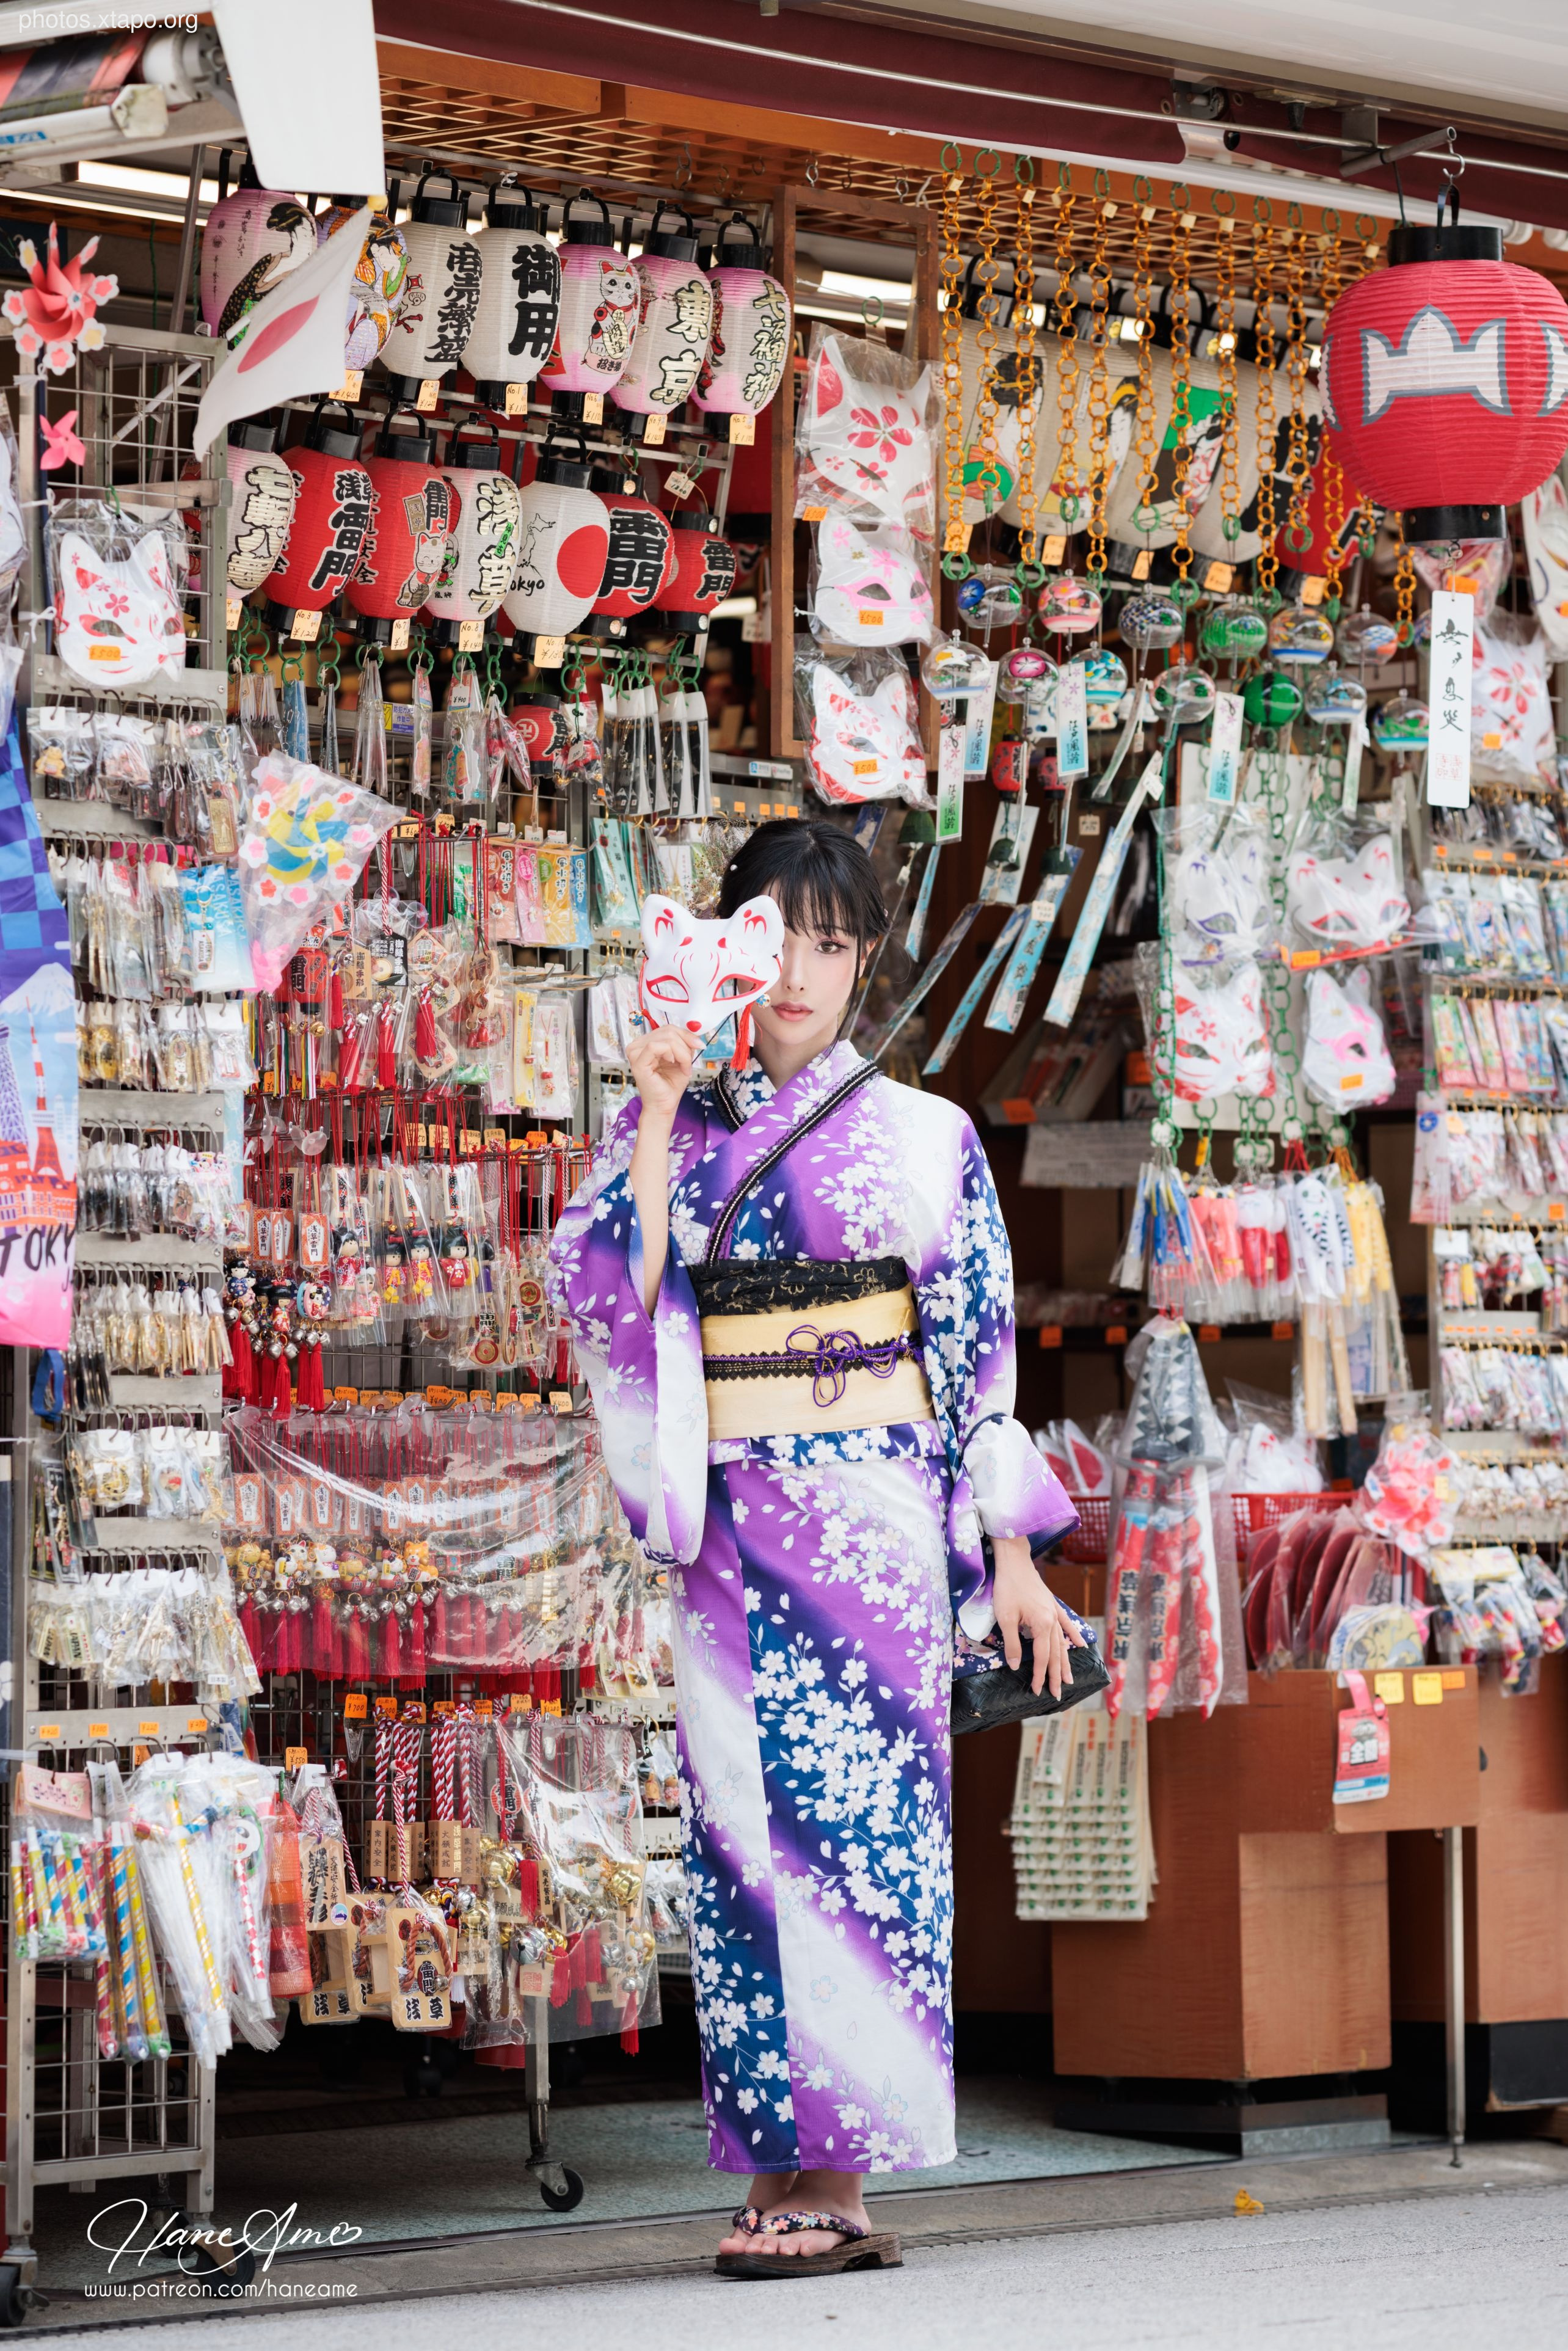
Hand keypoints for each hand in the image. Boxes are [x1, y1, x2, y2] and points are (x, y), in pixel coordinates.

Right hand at [627, 1021, 698, 1126]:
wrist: (665, 1105)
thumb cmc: (671, 1085)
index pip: (668, 1028)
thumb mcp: (683, 1058)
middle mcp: (638, 1045)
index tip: (699, 1045)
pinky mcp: (637, 1062)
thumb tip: (695, 1031)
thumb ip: (685, 1043)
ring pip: (666, 1039)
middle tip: (689, 1064)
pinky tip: (673, 1064)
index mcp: (646, 1043)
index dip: (686, 1034)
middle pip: (668, 1031)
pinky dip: (672, 1054)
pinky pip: (656, 1046)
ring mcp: (635, 1053)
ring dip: (682, 1053)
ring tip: (683, 1068)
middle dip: (685, 1046)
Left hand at [991, 1534, 1087, 1698]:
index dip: (1038, 1675)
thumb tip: (1015, 1666)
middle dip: (1055, 1675)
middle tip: (1058, 1694)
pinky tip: (1080, 1645)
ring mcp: (1054, 1613)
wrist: (1014, 1562)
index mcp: (1042, 1625)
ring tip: (1069, 1678)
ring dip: (1065, 1661)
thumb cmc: (1008, 1588)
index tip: (1036, 1691)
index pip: (1041, 1657)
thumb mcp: (1005, 1618)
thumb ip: (1011, 1643)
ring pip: (1062, 1642)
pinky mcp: (1052, 1605)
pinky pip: (1066, 1624)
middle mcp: (1052, 1621)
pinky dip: (1073, 1635)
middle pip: (1055, 1654)